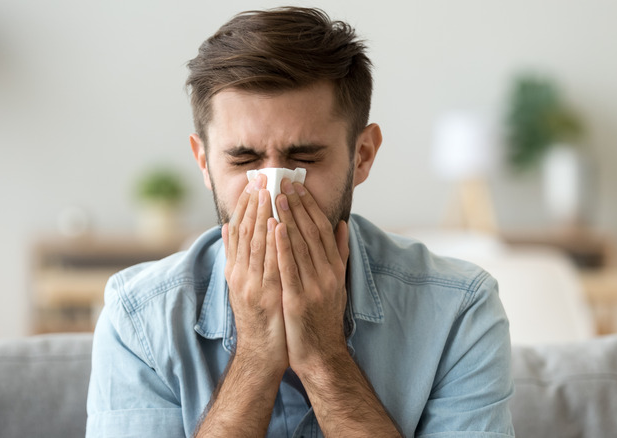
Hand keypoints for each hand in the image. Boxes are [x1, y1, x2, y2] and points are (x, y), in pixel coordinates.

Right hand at [222, 174, 287, 373]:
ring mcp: (251, 286)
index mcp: (236, 270)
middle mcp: (240, 275)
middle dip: (253, 204)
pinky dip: (272, 243)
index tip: (254, 184)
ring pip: (255, 244)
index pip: (239, 231)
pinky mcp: (266, 297)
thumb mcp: (242, 285)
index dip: (246, 206)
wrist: (261, 354)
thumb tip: (228, 229)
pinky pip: (269, 264)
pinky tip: (276, 224)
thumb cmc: (258, 319)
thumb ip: (236, 257)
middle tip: (261, 179)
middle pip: (245, 233)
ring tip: (268, 192)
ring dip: (261, 216)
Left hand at [274, 178, 349, 374]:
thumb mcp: (337, 283)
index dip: (309, 205)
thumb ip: (339, 253)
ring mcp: (314, 287)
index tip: (297, 186)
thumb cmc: (324, 317)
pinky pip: (289, 268)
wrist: (321, 354)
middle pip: (311, 232)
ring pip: (300, 245)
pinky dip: (282, 246)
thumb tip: (343, 224)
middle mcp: (327, 274)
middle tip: (283, 182)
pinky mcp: (299, 300)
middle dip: (296, 205)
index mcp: (334, 268)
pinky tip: (274, 228)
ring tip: (276, 196)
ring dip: (288, 218)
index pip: (322, 229)